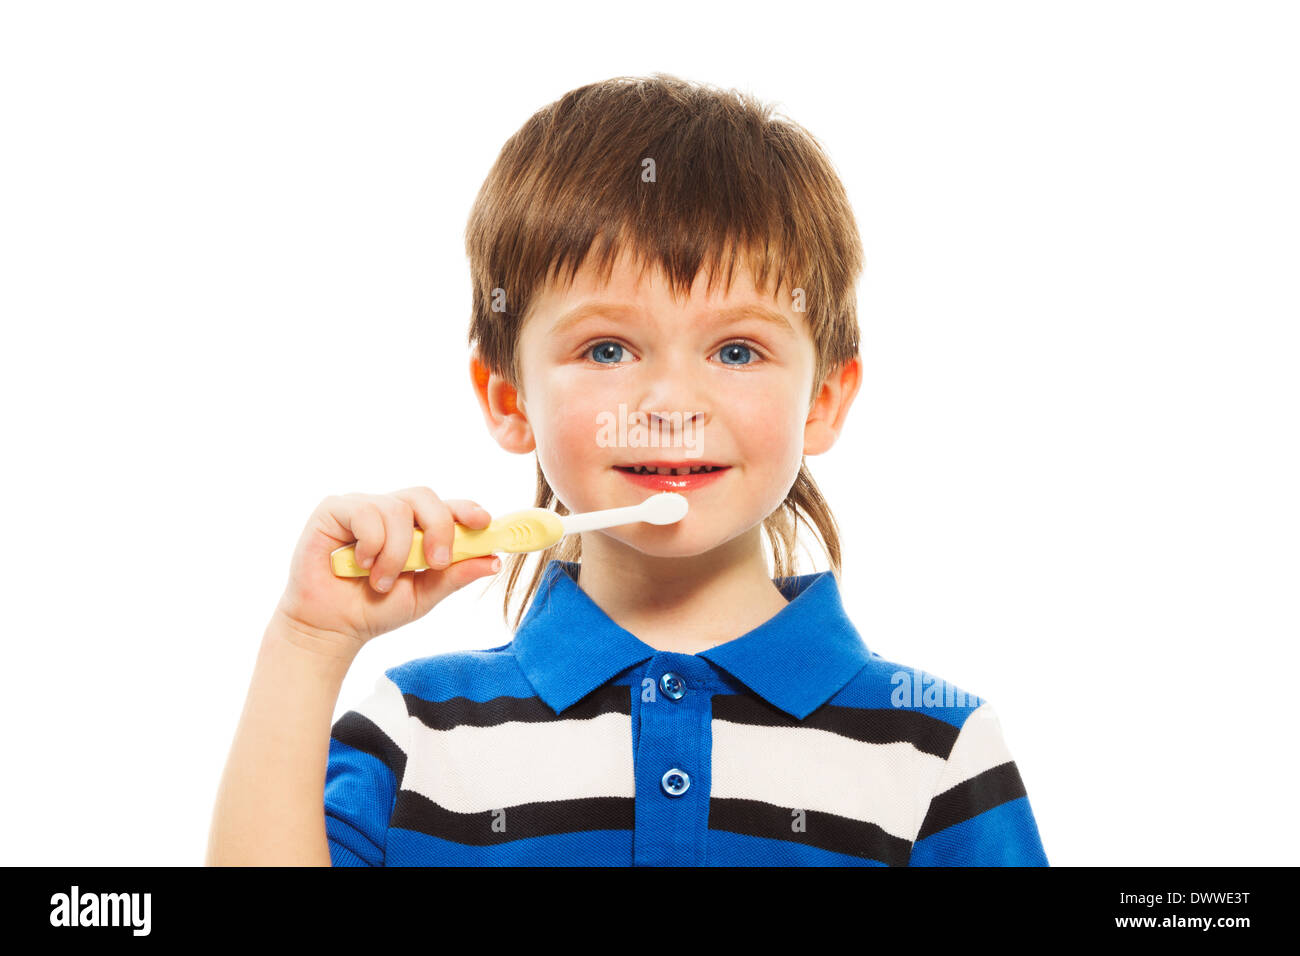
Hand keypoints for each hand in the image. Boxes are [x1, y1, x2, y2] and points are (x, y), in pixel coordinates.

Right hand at [274, 487, 499, 651]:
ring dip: (396, 552)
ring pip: (396, 509)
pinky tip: (361, 564)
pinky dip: (371, 542)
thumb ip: (455, 576)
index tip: (484, 523)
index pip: (446, 506)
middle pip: (425, 496)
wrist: (330, 628)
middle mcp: (391, 511)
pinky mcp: (334, 510)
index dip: (467, 509)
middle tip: (436, 561)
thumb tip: (494, 561)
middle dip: (438, 527)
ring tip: (381, 581)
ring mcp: (362, 507)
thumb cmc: (375, 609)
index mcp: (415, 527)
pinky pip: (365, 512)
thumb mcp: (424, 596)